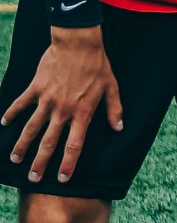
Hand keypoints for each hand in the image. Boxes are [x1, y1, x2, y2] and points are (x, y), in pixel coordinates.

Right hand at [3, 28, 124, 182]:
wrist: (78, 43)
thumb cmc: (98, 65)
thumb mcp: (112, 87)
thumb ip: (114, 110)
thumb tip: (119, 128)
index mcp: (82, 113)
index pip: (74, 145)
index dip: (68, 163)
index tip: (63, 179)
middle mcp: (63, 110)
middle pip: (49, 142)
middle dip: (40, 162)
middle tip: (33, 178)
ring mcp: (47, 100)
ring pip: (31, 127)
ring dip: (22, 145)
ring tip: (15, 159)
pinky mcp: (36, 88)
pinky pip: (21, 104)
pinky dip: (11, 113)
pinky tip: (3, 123)